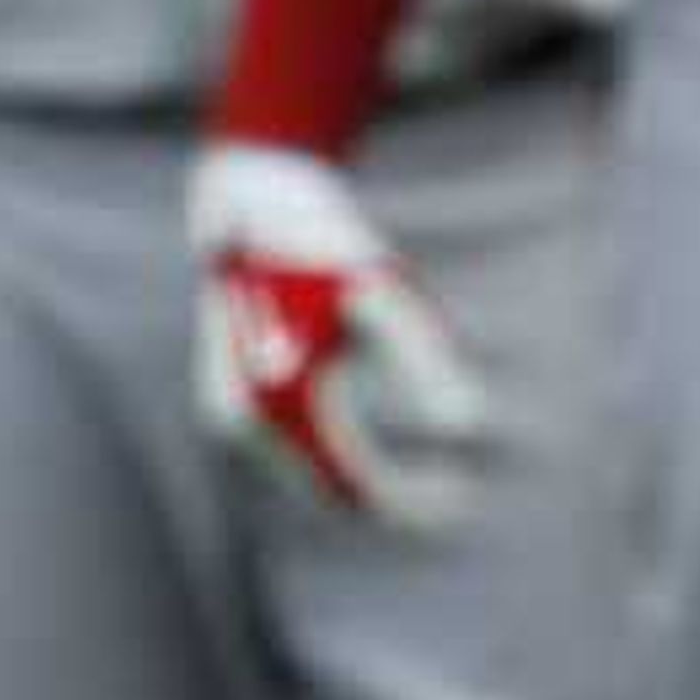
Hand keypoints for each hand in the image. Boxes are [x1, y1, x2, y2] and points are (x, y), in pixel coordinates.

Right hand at [191, 141, 497, 525]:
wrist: (254, 196)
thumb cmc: (325, 241)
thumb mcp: (384, 294)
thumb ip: (425, 362)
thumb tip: (470, 427)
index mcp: (281, 400)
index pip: (357, 487)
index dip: (413, 503)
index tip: (465, 496)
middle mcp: (243, 421)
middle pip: (332, 495)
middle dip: (395, 500)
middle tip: (460, 490)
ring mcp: (229, 416)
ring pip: (312, 481)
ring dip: (370, 484)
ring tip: (436, 473)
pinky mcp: (233, 404)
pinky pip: (296, 457)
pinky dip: (342, 462)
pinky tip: (388, 447)